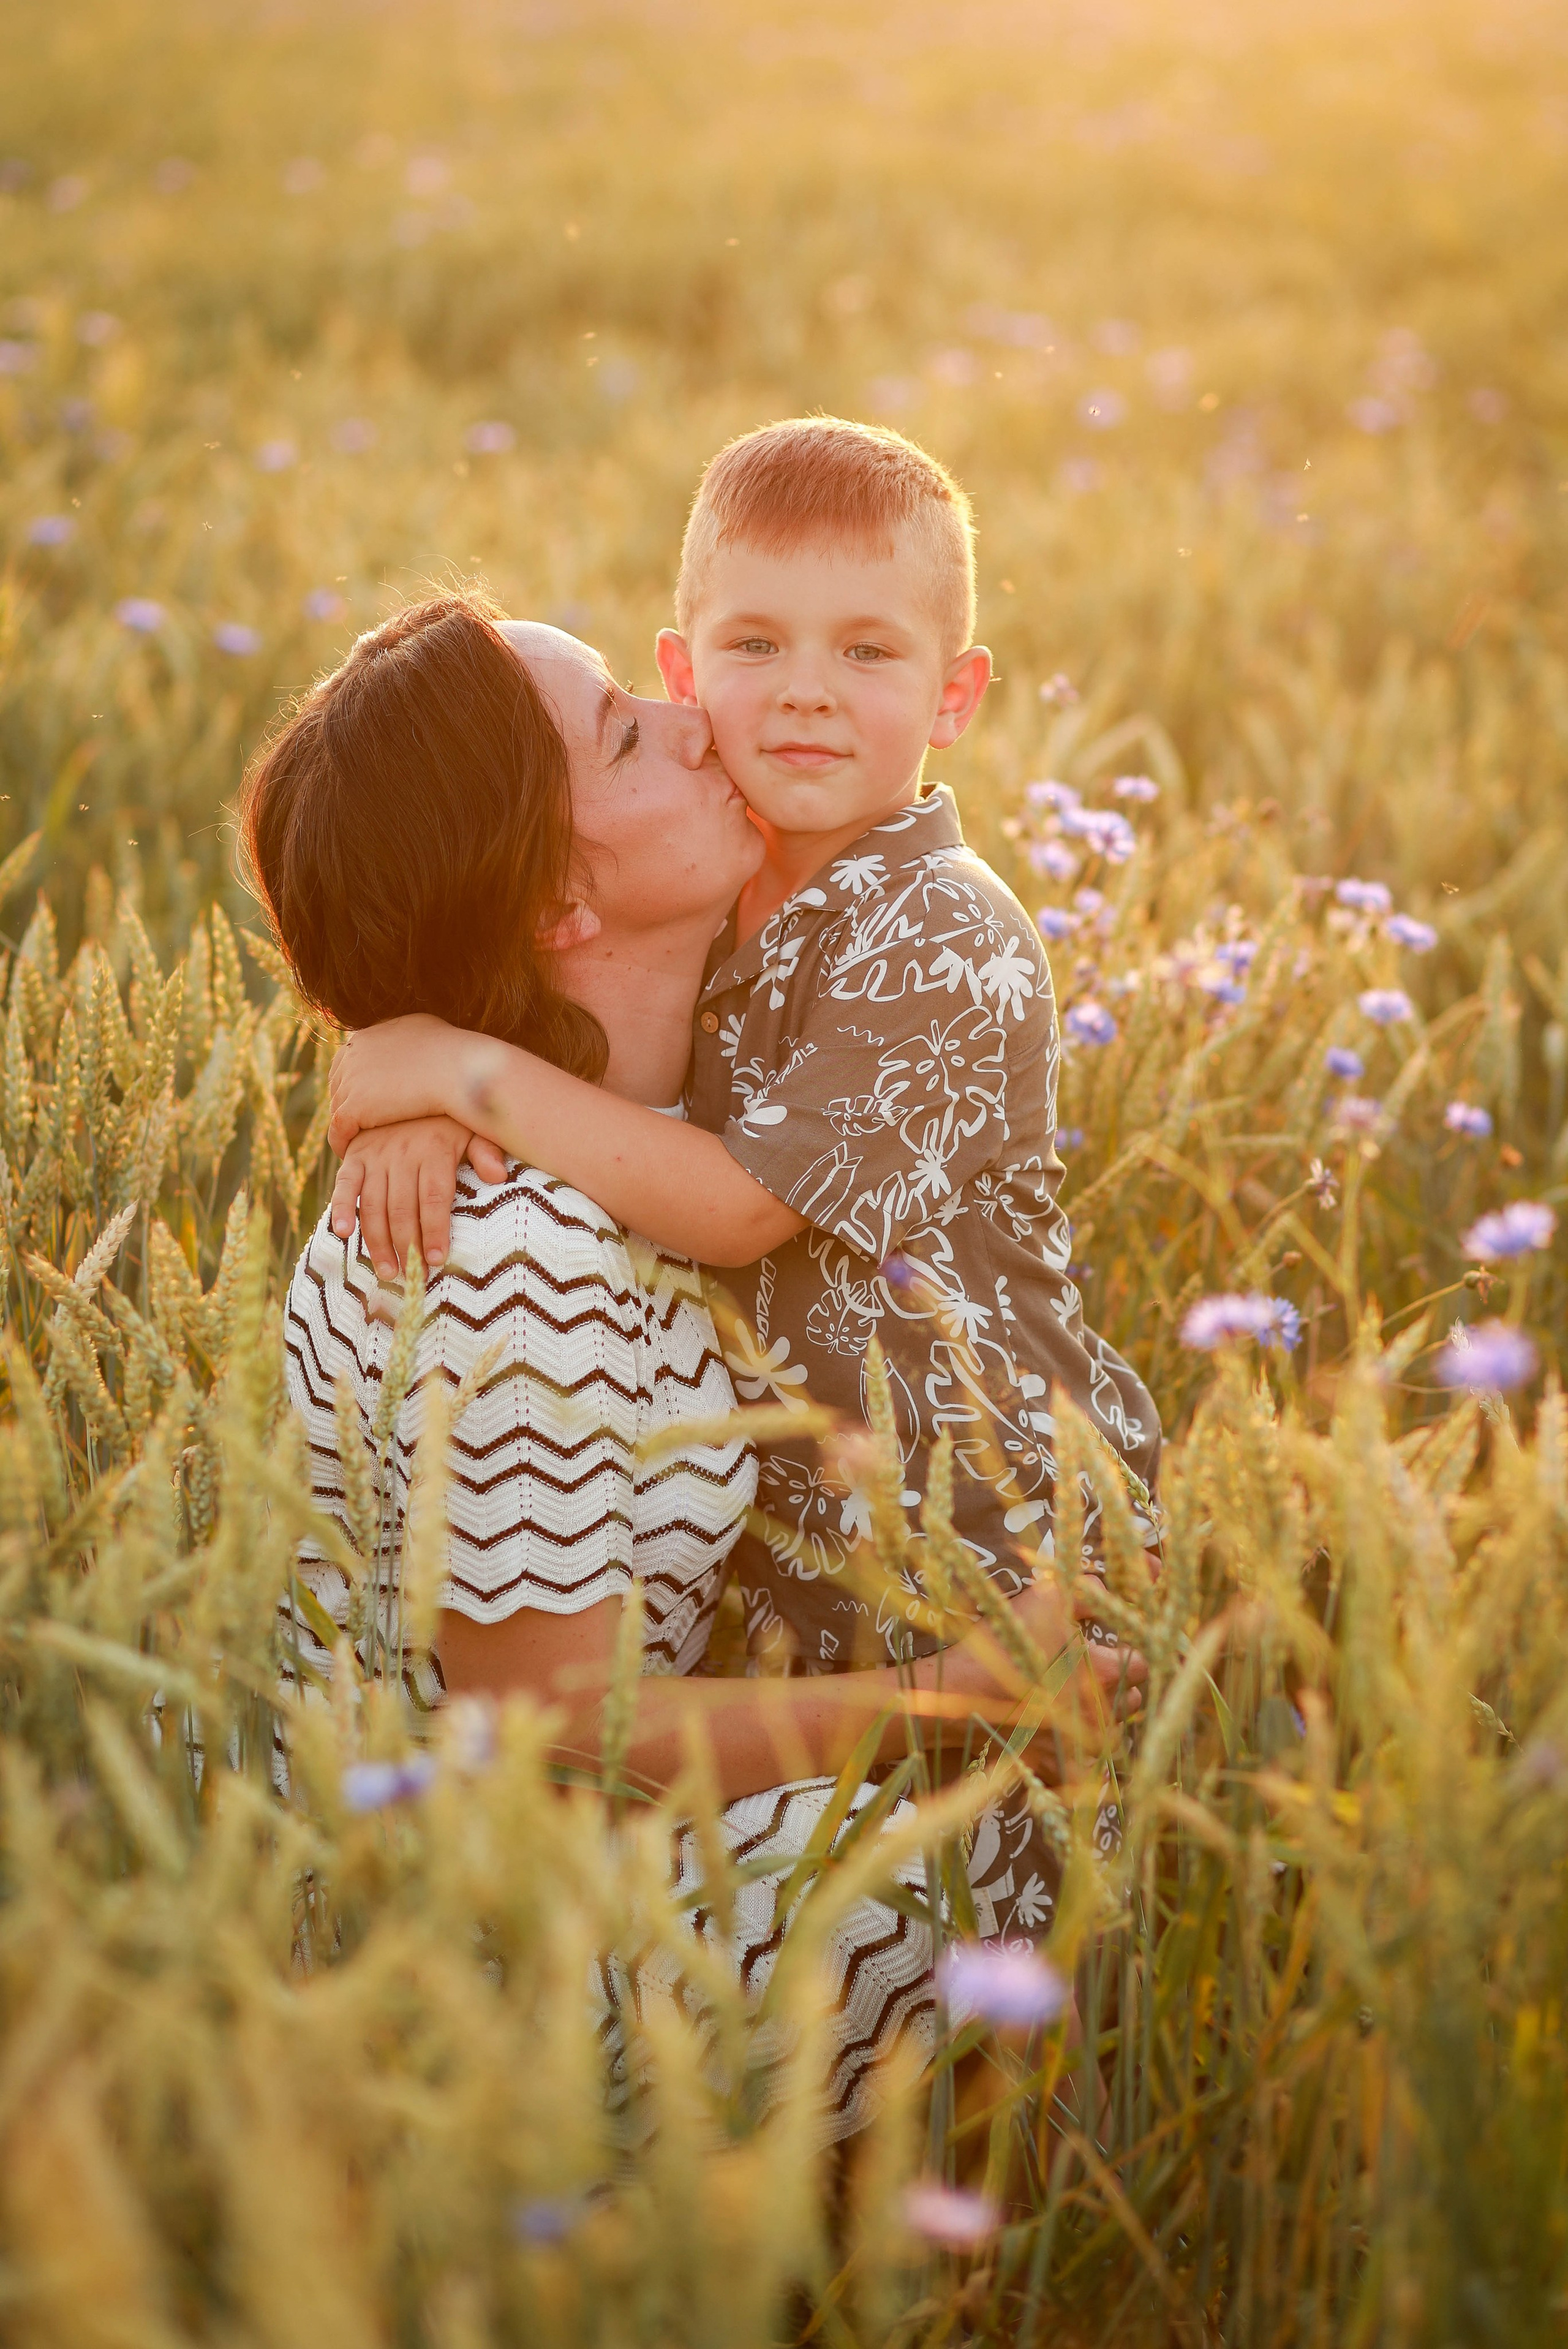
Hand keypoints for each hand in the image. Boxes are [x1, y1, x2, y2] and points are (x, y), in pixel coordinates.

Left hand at [328, 1015, 476, 1155]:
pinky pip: (339, 1131)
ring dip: (347, 1125)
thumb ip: (407, 1039)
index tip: (367, 1102)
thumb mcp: (425, 1033)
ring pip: (338, 1109)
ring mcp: (351, 1080)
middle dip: (348, 1104)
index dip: (356, 1084)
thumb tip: (413, 1046)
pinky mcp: (355, 1107)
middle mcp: (353, 1053)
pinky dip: (342, 1143)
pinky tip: (352, 1155)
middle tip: (360, 1125)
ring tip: (356, 1142)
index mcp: (368, 1035)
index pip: (348, 1063)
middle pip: (340, 1085)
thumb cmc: (456, 1055)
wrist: (461, 1071)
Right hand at [330, 1116, 507, 1276]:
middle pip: (403, 1208)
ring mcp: (375, 1154)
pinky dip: (341, 1207)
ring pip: (375, 1204)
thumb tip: (498, 1175)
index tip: (436, 1259)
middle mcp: (402, 1153)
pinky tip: (342, 1232)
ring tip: (388, 1272)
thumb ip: (485, 1150)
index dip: (434, 1230)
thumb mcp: (473, 1127)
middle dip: (408, 1246)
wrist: (410, 1087)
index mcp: (434, 1149)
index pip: (434, 1197)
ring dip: (378, 1241)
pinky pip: (345, 1184)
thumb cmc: (449, 1119)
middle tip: (413, 1277)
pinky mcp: (355, 1155)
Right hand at [936, 1572, 1145, 1772]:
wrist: (958, 1694)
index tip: (1114, 1644)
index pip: (1144, 1661)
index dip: (1131, 1650)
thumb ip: (1089, 1590)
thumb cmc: (1004, 1642)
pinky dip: (1082, 1758)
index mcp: (1107, 1674)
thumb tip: (1114, 1591)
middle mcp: (1104, 1716)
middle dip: (1118, 1684)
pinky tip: (1066, 1739)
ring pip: (1114, 1735)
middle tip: (1089, 1670)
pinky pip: (1087, 1770)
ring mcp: (1083, 1748)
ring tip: (1077, 1702)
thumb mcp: (1046, 1598)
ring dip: (1103, 1719)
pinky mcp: (1060, 1768)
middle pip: (1132, 1700)